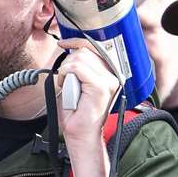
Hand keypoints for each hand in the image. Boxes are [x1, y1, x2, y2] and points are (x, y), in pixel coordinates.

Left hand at [57, 38, 122, 176]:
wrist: (81, 135)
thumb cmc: (77, 113)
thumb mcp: (77, 83)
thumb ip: (79, 66)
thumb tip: (72, 50)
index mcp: (110, 73)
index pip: (96, 47)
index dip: (78, 41)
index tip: (64, 44)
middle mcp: (113, 75)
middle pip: (86, 50)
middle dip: (69, 61)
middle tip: (65, 79)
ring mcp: (109, 81)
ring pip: (80, 58)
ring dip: (66, 70)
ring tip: (67, 86)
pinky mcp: (101, 87)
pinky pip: (77, 69)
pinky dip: (66, 75)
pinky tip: (66, 86)